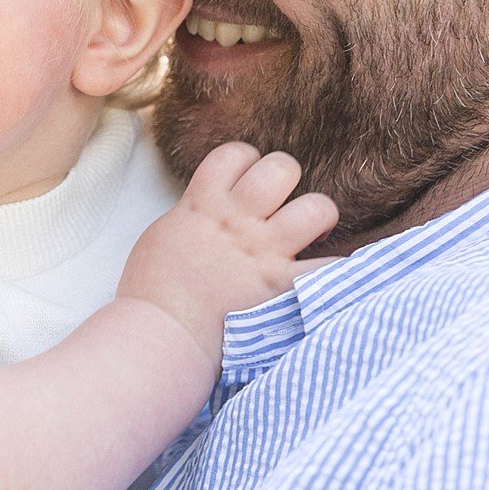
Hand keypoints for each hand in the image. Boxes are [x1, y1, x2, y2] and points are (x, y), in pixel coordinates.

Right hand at [119, 142, 336, 355]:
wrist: (161, 334)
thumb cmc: (151, 292)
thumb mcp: (163, 235)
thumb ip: (193, 215)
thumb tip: (208, 209)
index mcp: (203, 205)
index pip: (234, 154)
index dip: (246, 160)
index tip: (246, 179)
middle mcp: (239, 222)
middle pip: (281, 169)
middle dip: (286, 178)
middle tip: (281, 201)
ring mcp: (265, 253)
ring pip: (317, 208)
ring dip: (318, 215)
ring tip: (311, 231)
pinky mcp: (283, 287)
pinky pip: (330, 267)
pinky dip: (337, 269)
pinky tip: (331, 273)